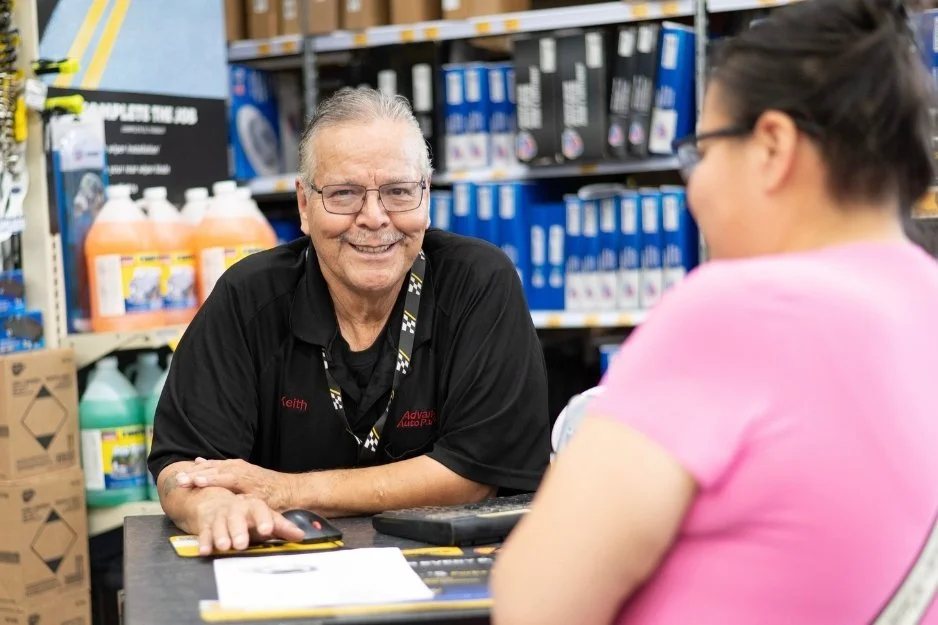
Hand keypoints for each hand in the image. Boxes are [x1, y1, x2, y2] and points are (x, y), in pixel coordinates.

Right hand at [176, 458, 296, 509]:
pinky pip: (218, 464)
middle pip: (217, 470)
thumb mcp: (265, 506)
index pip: (227, 478)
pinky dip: (206, 464)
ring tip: (180, 477)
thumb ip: (252, 507)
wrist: (288, 488)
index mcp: (248, 479)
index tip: (196, 482)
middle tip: (180, 480)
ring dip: (198, 470)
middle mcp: (242, 470)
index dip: (211, 480)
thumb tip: (242, 515)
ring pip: (215, 466)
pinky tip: (195, 463)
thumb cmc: (275, 501)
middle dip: (198, 475)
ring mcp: (239, 466)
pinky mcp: (237, 466)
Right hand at [191, 490, 305, 555]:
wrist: (216, 500)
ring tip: (224, 546)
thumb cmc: (246, 512)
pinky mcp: (205, 525)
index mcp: (252, 505)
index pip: (260, 510)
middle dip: (238, 529)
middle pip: (236, 517)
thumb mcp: (265, 516)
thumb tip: (301, 536)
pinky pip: (204, 533)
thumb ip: (282, 526)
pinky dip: (204, 542)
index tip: (267, 530)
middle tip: (242, 543)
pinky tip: (205, 551)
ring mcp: (219, 516)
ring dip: (221, 535)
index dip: (263, 519)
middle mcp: (235, 509)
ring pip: (219, 525)